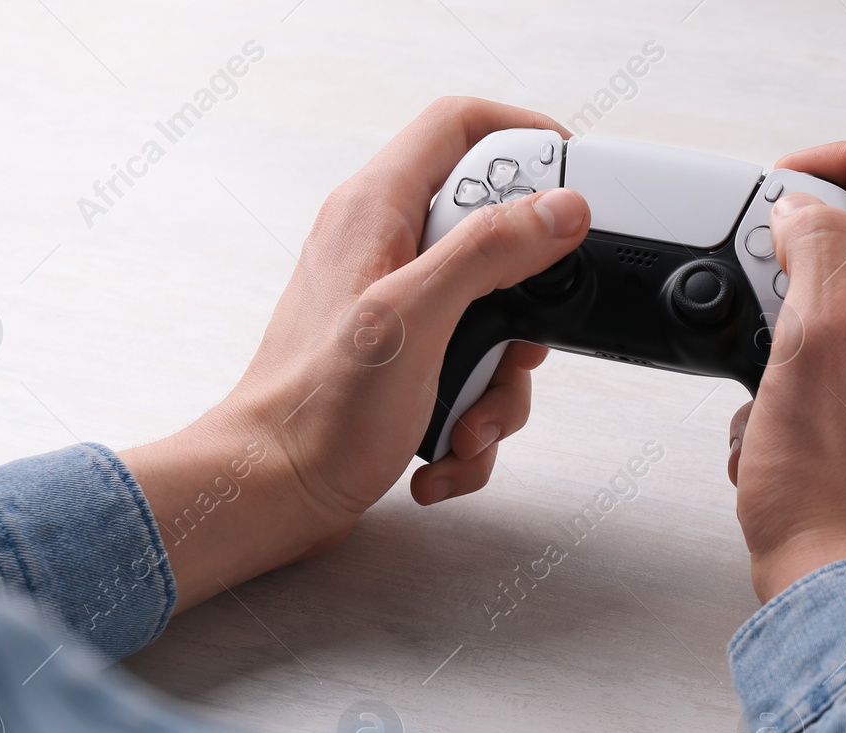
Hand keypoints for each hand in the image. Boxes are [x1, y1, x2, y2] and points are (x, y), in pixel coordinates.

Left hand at [121, 98, 590, 611]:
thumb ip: (489, 251)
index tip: (572, 182)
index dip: (525, 136)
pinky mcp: (403, 364)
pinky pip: (470, 376)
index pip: (460, 126)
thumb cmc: (316, 412)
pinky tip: (445, 450)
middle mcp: (385, 251)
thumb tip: (560, 208)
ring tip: (467, 423)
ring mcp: (395, 310)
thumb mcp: (415, 317)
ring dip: (499, 387)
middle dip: (522, 310)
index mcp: (376, 212)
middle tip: (515, 347)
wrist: (273, 493)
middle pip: (495, 240)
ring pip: (493, 323)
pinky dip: (472, 422)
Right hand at [726, 143, 845, 600]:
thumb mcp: (817, 347)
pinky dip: (807, 405)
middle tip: (756, 308)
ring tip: (762, 407)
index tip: (794, 178)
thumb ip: (819, 257)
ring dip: (795, 356)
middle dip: (805, 283)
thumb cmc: (838, 497)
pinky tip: (775, 446)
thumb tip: (811, 212)